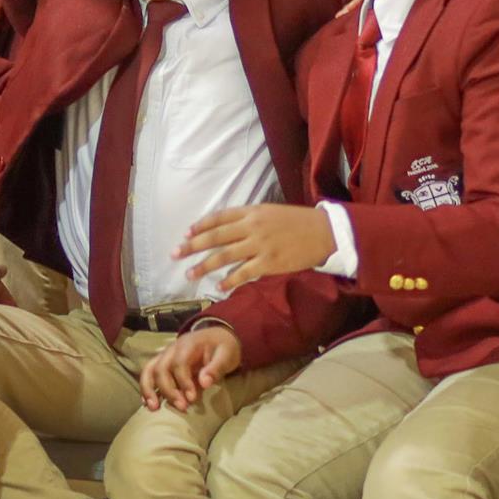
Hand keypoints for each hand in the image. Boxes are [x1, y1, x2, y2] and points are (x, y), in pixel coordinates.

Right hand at [139, 325, 241, 411]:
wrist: (218, 337)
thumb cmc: (223, 347)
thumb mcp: (227, 355)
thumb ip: (216, 368)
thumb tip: (204, 384)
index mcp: (188, 344)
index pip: (179, 363)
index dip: (183, 382)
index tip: (191, 398)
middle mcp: (172, 349)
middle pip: (161, 368)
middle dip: (168, 390)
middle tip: (182, 407)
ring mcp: (165, 355)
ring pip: (149, 370)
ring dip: (149, 390)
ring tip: (154, 408)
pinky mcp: (163, 363)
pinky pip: (149, 374)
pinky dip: (146, 389)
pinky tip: (148, 404)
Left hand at [176, 204, 335, 292]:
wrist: (323, 232)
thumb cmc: (297, 221)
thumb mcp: (270, 212)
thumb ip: (249, 218)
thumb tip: (227, 229)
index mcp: (252, 211)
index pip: (220, 217)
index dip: (201, 226)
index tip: (186, 233)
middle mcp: (252, 226)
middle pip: (215, 237)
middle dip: (193, 246)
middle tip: (175, 253)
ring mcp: (259, 245)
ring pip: (224, 256)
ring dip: (204, 265)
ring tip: (190, 273)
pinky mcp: (268, 263)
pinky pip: (243, 273)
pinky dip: (229, 280)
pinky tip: (219, 286)